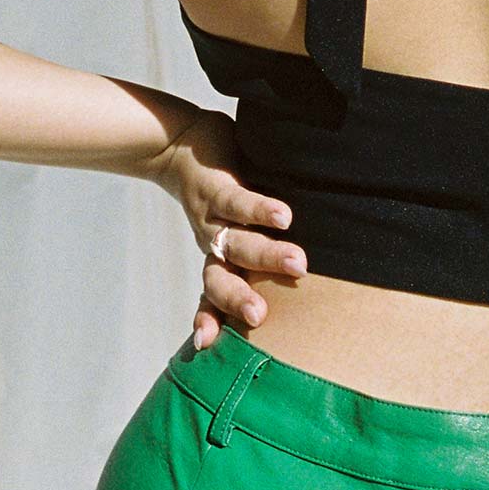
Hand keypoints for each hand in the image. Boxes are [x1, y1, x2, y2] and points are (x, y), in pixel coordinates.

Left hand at [144, 104, 306, 346]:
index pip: (212, 296)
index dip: (211, 319)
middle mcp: (212, 243)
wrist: (179, 144)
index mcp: (218, 258)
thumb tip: (309, 276)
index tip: (206, 345)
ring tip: (299, 263)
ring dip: (266, 255)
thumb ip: (262, 248)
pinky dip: (261, 210)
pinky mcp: (216, 186)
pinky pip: (239, 202)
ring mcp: (212, 216)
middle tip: (261, 316)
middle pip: (220, 279)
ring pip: (236, 243)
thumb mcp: (236, 226)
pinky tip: (284, 216)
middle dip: (239, 298)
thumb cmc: (221, 190)